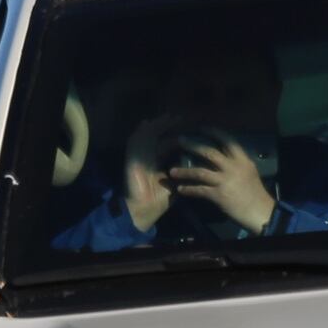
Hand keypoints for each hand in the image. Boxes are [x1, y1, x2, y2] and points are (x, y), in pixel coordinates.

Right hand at [119, 115, 179, 230]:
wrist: (145, 210)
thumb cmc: (161, 199)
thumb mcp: (177, 182)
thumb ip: (183, 171)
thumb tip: (196, 158)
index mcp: (158, 163)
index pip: (166, 144)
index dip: (174, 134)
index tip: (186, 125)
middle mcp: (148, 158)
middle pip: (156, 137)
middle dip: (165, 126)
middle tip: (177, 117)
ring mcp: (138, 159)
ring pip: (145, 137)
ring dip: (155, 127)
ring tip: (166, 118)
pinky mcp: (131, 161)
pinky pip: (133, 144)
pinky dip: (138, 134)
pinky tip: (146, 124)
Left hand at [164, 136, 277, 232]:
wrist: (261, 212)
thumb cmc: (256, 193)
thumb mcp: (250, 171)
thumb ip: (237, 163)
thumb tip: (224, 156)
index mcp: (242, 160)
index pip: (227, 140)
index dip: (213, 132)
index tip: (201, 128)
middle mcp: (233, 167)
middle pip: (209, 152)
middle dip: (193, 145)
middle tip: (180, 140)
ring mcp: (225, 181)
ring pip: (200, 172)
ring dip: (184, 172)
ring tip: (171, 171)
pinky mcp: (219, 195)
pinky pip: (200, 190)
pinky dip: (189, 190)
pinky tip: (180, 190)